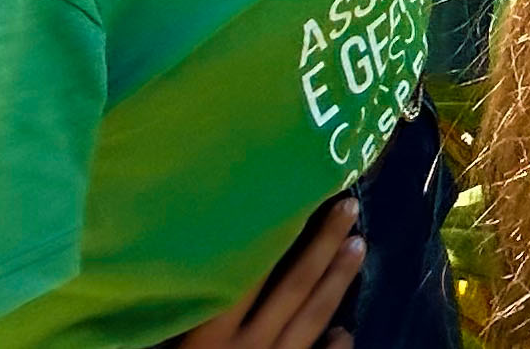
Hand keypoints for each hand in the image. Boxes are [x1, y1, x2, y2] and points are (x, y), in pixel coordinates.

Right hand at [167, 194, 357, 348]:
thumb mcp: (170, 346)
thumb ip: (181, 314)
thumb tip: (189, 268)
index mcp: (211, 336)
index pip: (244, 278)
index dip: (268, 238)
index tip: (290, 196)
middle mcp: (251, 345)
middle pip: (294, 287)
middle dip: (322, 244)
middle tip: (348, 204)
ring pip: (314, 317)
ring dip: (337, 280)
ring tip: (359, 244)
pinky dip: (336, 344)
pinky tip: (345, 328)